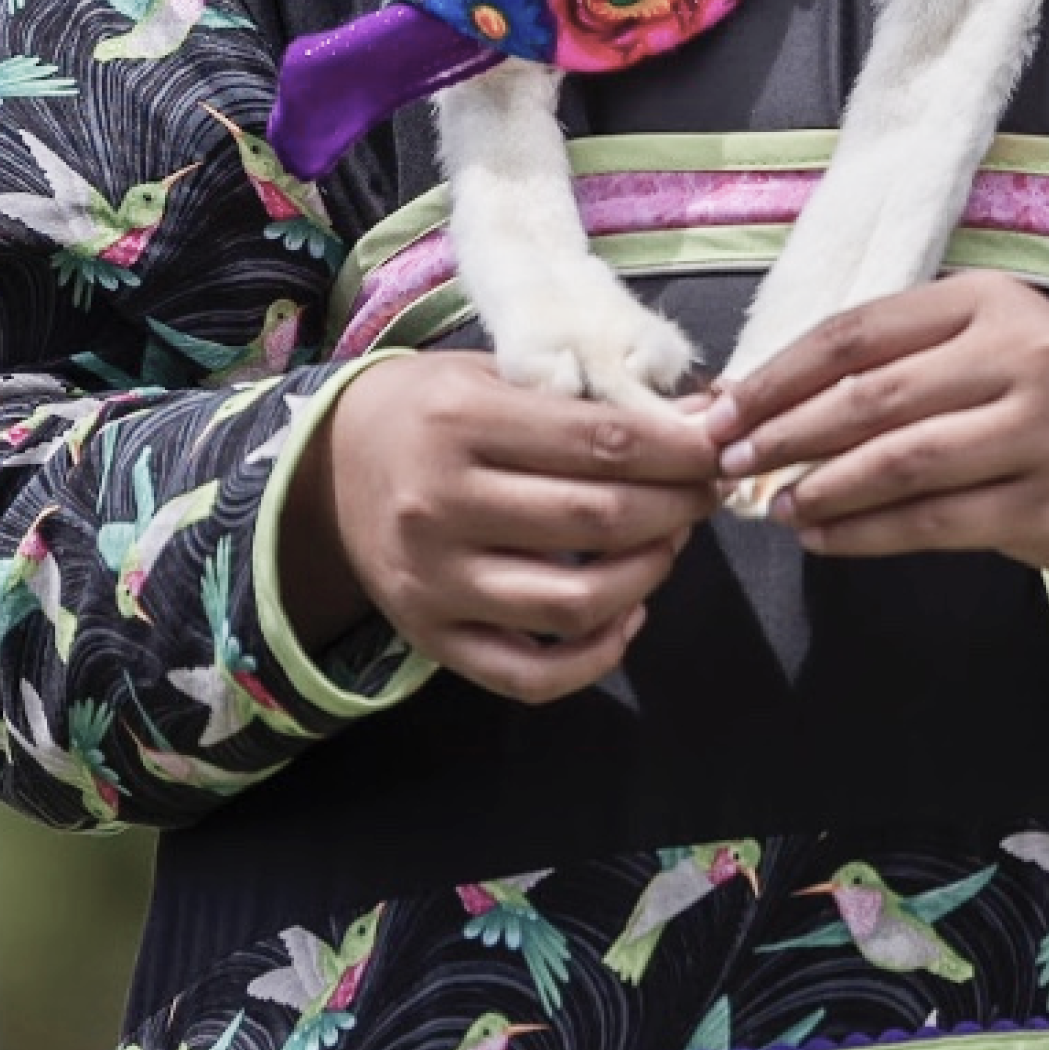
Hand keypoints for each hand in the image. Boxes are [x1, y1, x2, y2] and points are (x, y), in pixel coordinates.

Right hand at [280, 353, 721, 704]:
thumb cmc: (430, 407)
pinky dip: (597, 656)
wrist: (331, 465)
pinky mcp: (432, 638)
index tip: (717, 447)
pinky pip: (531, 675)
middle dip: (676, 506)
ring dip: (649, 574)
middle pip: (598, 519)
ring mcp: (434, 581)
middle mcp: (440, 504)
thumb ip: (589, 397)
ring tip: (670, 543)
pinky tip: (627, 613)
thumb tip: (701, 417)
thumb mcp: (496, 373)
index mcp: (460, 420)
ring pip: (575, 602)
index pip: (600, 440)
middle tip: (704, 492)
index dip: (677, 449)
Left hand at [701, 277, 1048, 587]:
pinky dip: (867, 533)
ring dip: (823, 487)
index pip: (858, 333)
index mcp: (987, 302)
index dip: (779, 374)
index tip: (721, 408)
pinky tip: (824, 538)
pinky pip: (935, 522)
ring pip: (902, 462)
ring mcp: (1041, 430)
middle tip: (728, 462)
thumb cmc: (1035, 403)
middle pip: (873, 396)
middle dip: (785, 432)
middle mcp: (1021, 355)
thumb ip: (888, 365)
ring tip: (773, 505)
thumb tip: (757, 397)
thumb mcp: (976, 352)